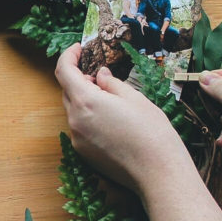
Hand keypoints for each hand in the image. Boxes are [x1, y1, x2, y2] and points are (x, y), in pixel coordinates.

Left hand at [54, 44, 193, 195]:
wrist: (158, 172)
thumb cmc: (151, 132)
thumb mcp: (134, 98)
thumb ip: (111, 83)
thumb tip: (100, 75)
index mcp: (86, 102)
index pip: (63, 71)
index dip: (69, 55)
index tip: (79, 48)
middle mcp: (75, 121)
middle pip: (68, 91)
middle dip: (80, 79)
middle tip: (102, 75)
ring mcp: (77, 139)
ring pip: (73, 110)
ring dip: (85, 99)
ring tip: (111, 99)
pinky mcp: (83, 153)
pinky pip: (79, 127)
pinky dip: (89, 117)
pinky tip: (112, 120)